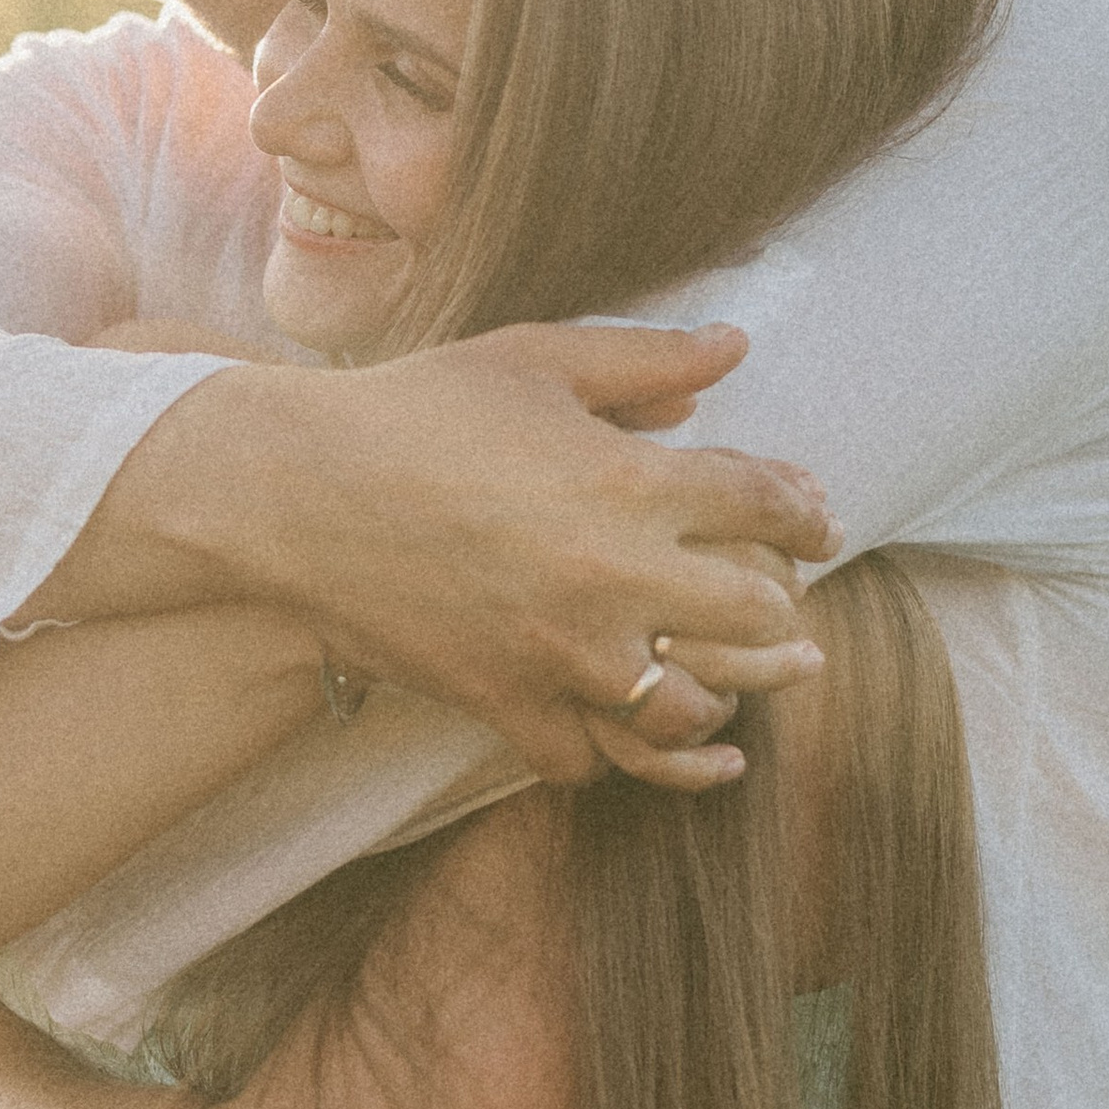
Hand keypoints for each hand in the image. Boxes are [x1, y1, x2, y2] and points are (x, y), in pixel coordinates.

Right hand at [85, 321, 839, 790]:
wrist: (294, 492)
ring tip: (716, 679)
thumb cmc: (415, 408)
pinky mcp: (505, 704)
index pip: (767, 506)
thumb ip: (646, 359)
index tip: (814, 523)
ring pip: (687, 712)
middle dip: (778, 610)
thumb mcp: (534, 358)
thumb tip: (734, 348)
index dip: (806, 513)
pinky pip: (590, 760)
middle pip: (757, 619)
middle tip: (778, 607)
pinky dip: (614, 749)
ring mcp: (561, 654)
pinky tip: (631, 732)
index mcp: (634, 482)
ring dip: (713, 695)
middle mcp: (615, 578)